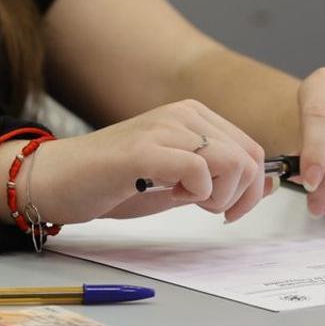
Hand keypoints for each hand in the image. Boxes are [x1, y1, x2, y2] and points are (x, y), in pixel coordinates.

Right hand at [0, 100, 273, 225]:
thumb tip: (267, 184)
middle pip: (249, 158)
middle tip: (209, 211)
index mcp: (194, 116)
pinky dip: (195, 193)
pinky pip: (198, 171)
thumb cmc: (113, 183)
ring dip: (217, 196)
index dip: (254, 188)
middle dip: (241, 196)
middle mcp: (183, 115)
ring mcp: (164, 129)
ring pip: (231, 163)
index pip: (253, 149)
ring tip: (186, 200)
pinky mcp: (144, 150)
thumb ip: (218, 179)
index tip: (230, 211)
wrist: (57, 180)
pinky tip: (169, 195)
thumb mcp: (178, 181)